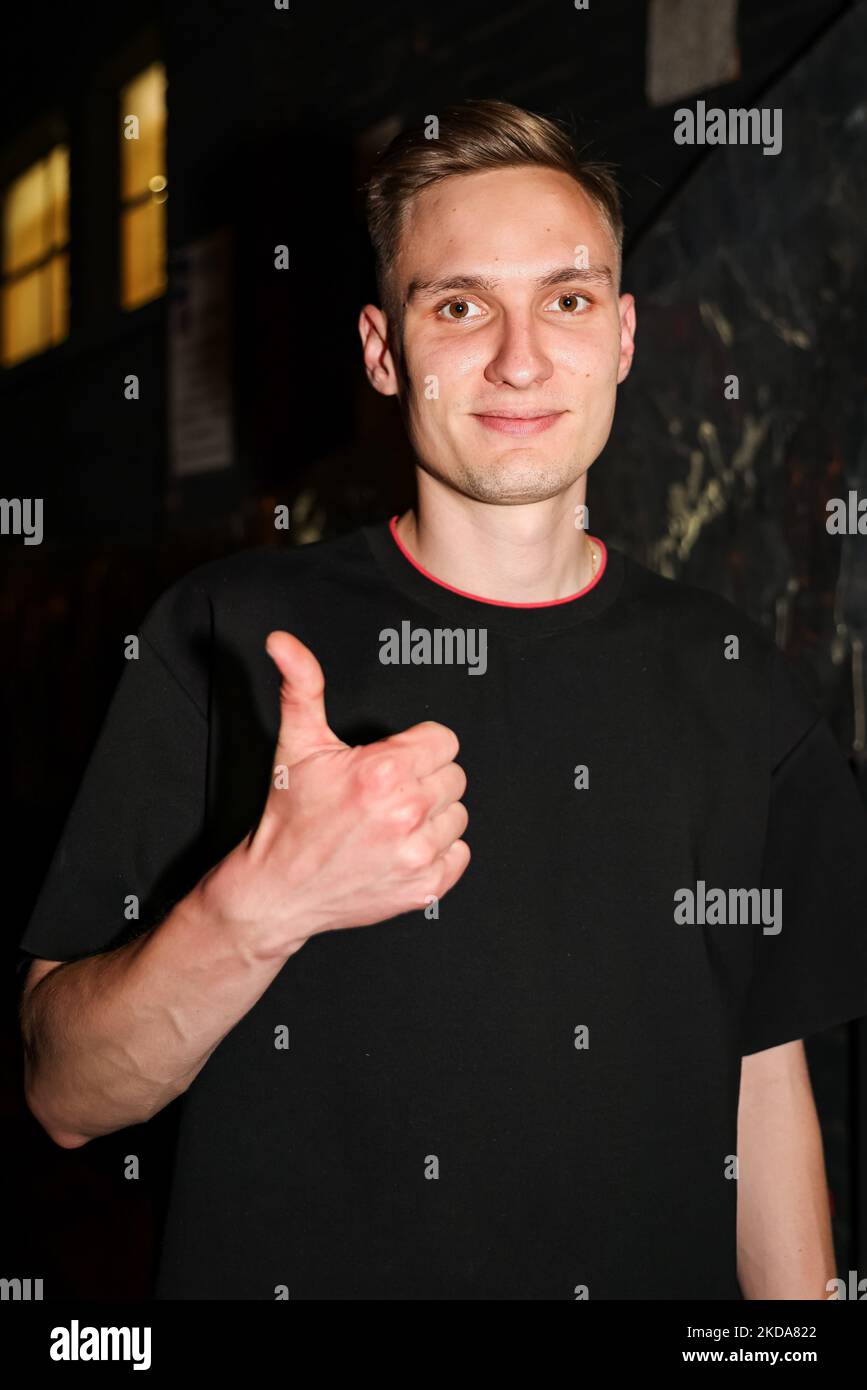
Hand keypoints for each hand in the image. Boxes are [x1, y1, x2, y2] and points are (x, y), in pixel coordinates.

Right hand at [198, 630, 469, 959]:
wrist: (279, 888)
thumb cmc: (290, 813)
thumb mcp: (297, 743)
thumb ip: (302, 685)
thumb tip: (282, 642)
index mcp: (384, 771)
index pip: (444, 741)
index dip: (417, 748)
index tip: (389, 763)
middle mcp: (407, 812)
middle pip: (454, 776)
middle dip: (424, 780)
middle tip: (384, 794)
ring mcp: (418, 853)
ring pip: (458, 815)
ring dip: (432, 817)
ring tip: (390, 822)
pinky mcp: (425, 887)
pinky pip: (459, 854)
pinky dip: (437, 853)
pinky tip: (401, 848)